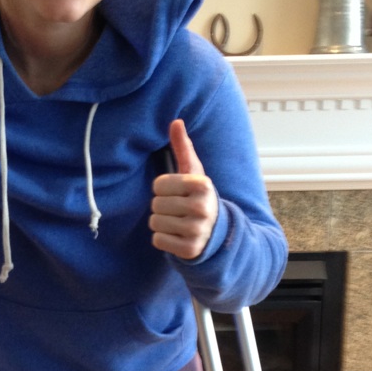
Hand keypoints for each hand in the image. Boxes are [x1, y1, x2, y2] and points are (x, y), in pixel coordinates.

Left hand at [150, 120, 217, 259]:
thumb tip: (175, 121)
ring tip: (178, 222)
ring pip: (155, 223)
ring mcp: (197, 230)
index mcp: (202, 184)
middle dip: (162, 207)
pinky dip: (163, 240)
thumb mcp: (194, 172)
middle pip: (155, 204)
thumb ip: (183, 147)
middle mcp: (202, 207)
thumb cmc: (198, 197)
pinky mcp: (190, 249)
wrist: (216, 232)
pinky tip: (178, 236)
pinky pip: (158, 241)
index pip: (159, 185)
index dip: (163, 189)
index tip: (178, 193)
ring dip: (162, 224)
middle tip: (178, 210)